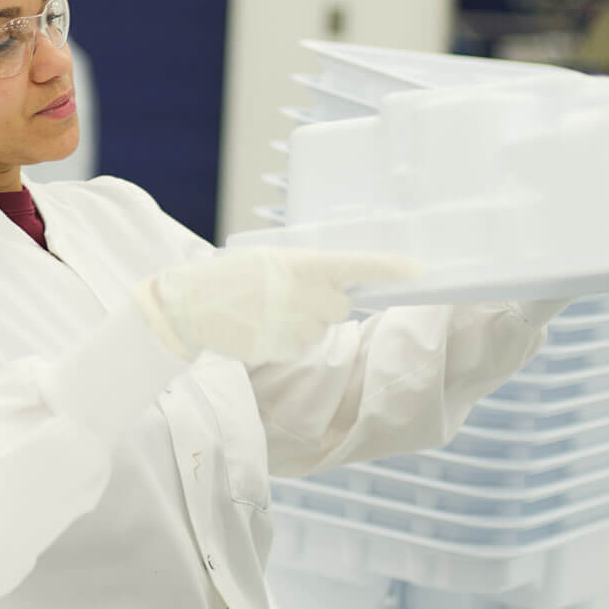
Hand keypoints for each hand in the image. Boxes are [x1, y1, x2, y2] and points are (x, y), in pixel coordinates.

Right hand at [136, 248, 420, 362]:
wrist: (189, 306)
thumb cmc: (230, 276)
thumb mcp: (269, 259)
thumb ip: (307, 269)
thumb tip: (342, 281)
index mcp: (302, 264)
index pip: (359, 266)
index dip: (391, 269)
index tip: (419, 271)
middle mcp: (304, 295)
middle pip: (341, 306)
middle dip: (325, 302)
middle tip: (292, 294)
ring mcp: (293, 325)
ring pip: (319, 328)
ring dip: (302, 321)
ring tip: (266, 310)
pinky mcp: (282, 349)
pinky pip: (300, 345)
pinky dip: (285, 338)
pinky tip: (260, 326)